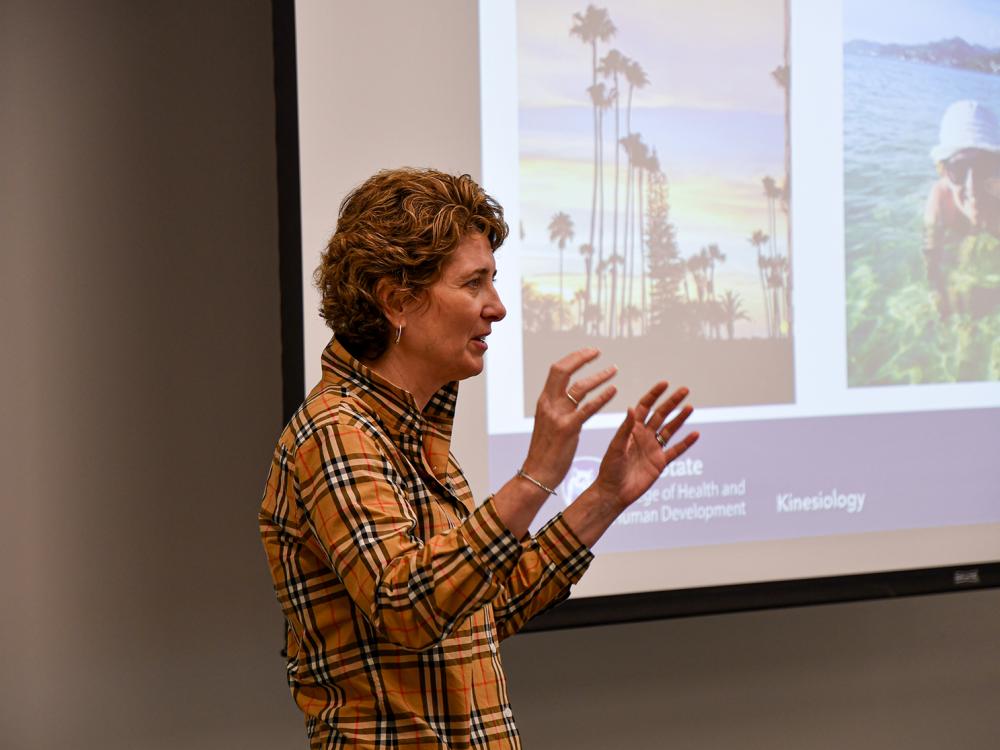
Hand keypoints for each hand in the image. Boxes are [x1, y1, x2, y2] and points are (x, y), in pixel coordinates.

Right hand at [520, 349, 616, 490]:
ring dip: (599, 376)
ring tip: (614, 370)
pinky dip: (602, 397)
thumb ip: (557, 408)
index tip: (588, 352)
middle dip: (581, 357)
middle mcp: (548, 404)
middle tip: (598, 351)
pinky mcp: (568, 429)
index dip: (573, 358)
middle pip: (563, 370)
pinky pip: (587, 408)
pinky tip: (614, 390)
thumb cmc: (545, 450)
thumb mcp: (548, 423)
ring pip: (579, 387)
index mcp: (544, 401)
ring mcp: (557, 416)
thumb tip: (568, 396)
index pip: (557, 370)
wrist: (537, 473)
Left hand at [591, 381, 698, 512]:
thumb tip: (632, 408)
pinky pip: (675, 450)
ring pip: (669, 430)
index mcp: (631, 429)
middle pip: (660, 415)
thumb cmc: (609, 469)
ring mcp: (653, 449)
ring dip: (680, 419)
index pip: (644, 407)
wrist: (614, 493)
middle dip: (671, 402)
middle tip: (684, 390)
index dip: (654, 395)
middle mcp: (644, 436)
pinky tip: (695, 433)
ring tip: (690, 407)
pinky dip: (685, 443)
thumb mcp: (616, 447)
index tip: (665, 384)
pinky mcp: (660, 463)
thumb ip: (625, 428)